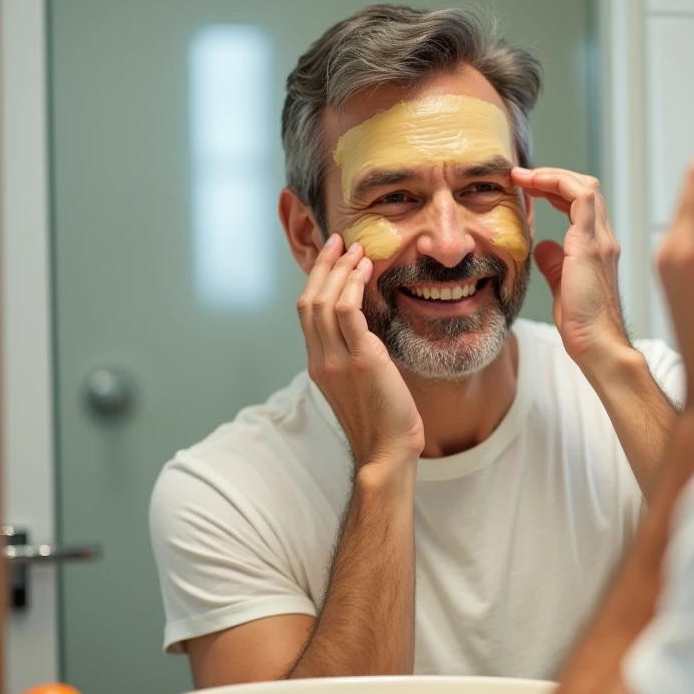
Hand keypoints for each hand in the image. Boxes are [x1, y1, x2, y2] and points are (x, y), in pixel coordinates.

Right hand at [297, 236, 423, 468]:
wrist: (387, 452)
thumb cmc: (383, 422)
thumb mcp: (361, 385)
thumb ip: (356, 358)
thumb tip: (368, 333)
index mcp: (319, 365)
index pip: (306, 312)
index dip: (317, 280)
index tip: (332, 257)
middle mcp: (322, 360)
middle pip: (309, 300)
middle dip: (324, 266)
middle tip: (340, 241)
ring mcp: (337, 361)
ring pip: (325, 301)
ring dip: (341, 270)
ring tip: (357, 251)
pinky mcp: (361, 360)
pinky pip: (348, 313)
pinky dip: (354, 286)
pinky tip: (366, 271)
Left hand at [511, 167, 629, 370]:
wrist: (597, 343)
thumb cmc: (582, 324)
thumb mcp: (562, 286)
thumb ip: (555, 264)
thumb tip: (543, 246)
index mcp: (597, 248)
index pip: (581, 204)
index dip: (556, 190)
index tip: (528, 189)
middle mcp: (604, 239)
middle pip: (586, 189)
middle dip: (553, 177)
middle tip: (522, 177)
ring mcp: (601, 240)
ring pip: (585, 187)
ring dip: (553, 176)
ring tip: (525, 177)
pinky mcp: (591, 245)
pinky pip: (580, 198)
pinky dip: (557, 184)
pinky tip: (534, 186)